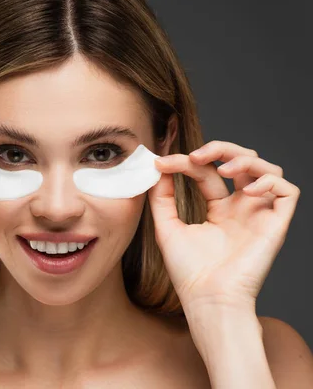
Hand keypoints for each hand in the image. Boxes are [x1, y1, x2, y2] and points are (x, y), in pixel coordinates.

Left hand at [147, 140, 299, 312]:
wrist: (207, 299)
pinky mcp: (275, 224)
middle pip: (242, 162)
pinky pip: (288, 191)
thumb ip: (162, 197)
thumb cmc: (189, 271)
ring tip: (223, 168)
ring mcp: (259, 215)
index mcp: (218, 210)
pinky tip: (246, 188)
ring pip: (267, 170)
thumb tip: (158, 166)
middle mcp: (241, 209)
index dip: (186, 161)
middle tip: (195, 155)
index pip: (208, 172)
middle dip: (220, 149)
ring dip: (245, 159)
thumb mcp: (167, 227)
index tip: (161, 163)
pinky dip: (270, 181)